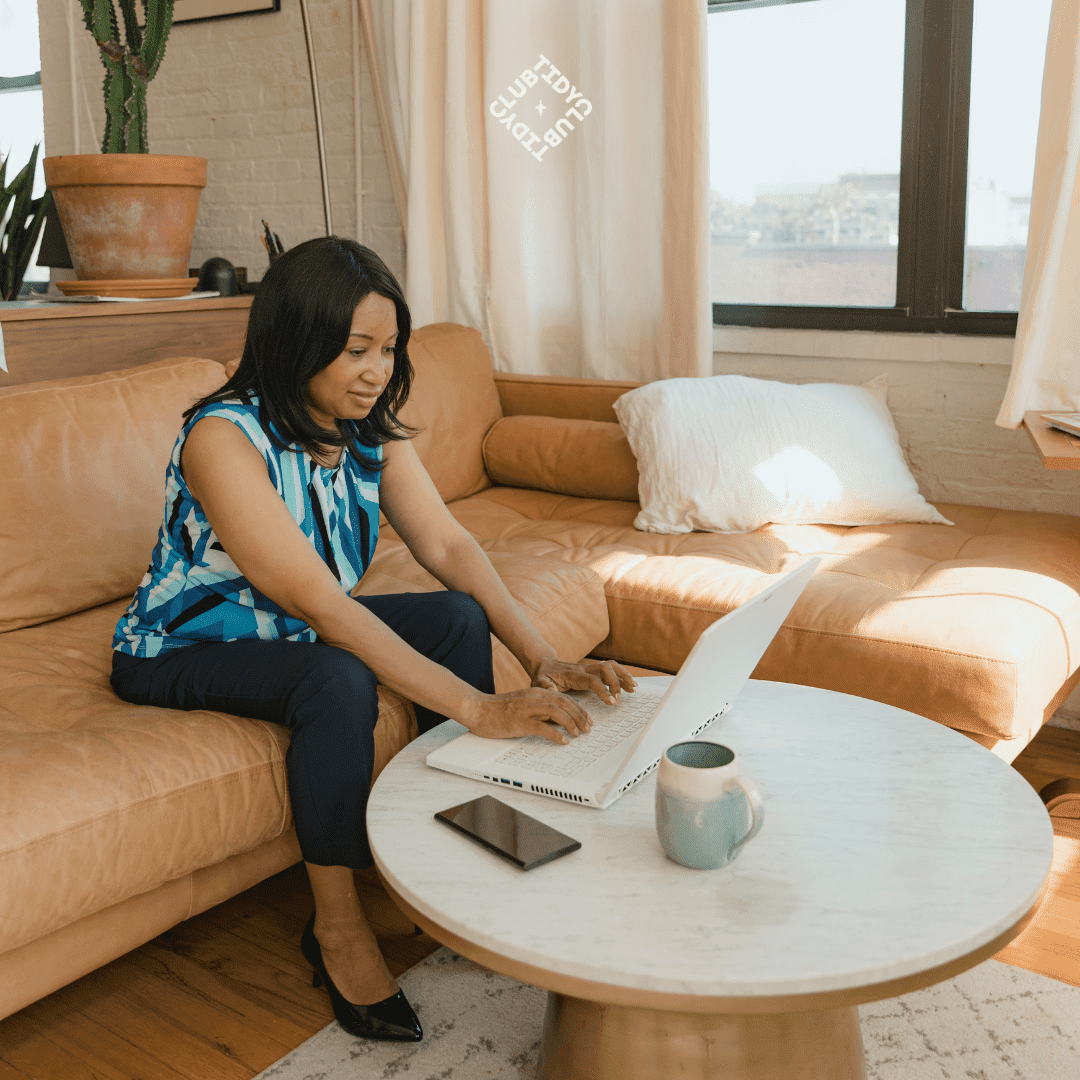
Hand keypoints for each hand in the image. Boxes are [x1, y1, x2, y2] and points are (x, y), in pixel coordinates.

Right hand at [465, 687, 592, 743]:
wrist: (477, 708)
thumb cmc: (498, 709)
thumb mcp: (523, 703)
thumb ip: (539, 709)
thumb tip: (557, 720)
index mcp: (535, 692)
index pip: (564, 697)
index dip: (578, 708)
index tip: (587, 718)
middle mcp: (534, 698)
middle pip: (564, 703)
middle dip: (580, 716)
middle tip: (588, 728)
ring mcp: (527, 709)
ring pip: (557, 712)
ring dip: (571, 723)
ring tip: (579, 734)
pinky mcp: (520, 722)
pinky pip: (542, 727)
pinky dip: (555, 734)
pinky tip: (563, 740)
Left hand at [531, 658, 636, 705]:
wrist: (545, 665)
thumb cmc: (543, 676)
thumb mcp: (539, 682)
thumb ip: (546, 687)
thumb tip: (552, 691)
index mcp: (573, 674)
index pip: (592, 680)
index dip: (603, 690)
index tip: (611, 701)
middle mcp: (584, 669)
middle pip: (605, 668)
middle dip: (616, 682)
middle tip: (619, 699)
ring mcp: (590, 669)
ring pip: (611, 667)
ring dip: (624, 676)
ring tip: (633, 688)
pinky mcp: (594, 671)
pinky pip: (611, 670)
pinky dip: (622, 676)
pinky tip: (630, 686)